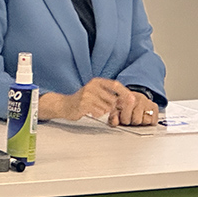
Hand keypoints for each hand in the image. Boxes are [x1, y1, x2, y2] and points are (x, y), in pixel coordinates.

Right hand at [38, 79, 158, 125]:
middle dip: (113, 107)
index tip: (132, 99)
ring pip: (106, 107)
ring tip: (96, 110)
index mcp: (97, 82)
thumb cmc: (83, 101)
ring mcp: (87, 94)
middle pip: (112, 99)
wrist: (65, 105)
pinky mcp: (83, 104)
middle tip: (106, 109)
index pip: (115, 84)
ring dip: (104, 112)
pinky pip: (98, 112)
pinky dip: (97, 114)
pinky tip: (91, 112)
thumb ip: (109, 96)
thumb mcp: (96, 93)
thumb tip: (126, 101)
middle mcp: (92, 86)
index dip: (125, 92)